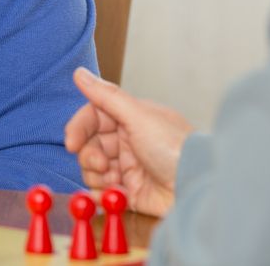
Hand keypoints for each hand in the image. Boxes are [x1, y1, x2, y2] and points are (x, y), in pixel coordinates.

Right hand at [63, 67, 192, 216]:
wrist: (198, 187)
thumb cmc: (175, 147)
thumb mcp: (139, 117)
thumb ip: (106, 96)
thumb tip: (79, 73)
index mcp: (130, 118)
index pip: (93, 117)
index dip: (79, 128)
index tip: (71, 143)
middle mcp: (127, 142)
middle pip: (89, 145)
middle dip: (89, 155)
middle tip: (101, 165)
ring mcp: (128, 168)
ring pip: (92, 169)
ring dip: (95, 176)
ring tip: (113, 181)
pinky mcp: (130, 192)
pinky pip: (103, 193)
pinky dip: (101, 195)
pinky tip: (113, 195)